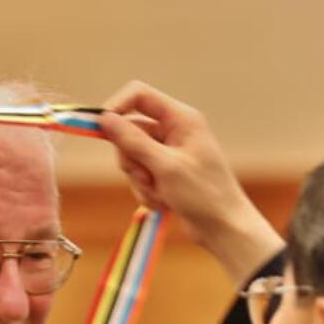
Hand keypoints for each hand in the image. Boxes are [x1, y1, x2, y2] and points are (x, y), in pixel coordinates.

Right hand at [100, 81, 284, 282]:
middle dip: (131, 159)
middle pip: (129, 131)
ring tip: (160, 194)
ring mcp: (167, 153)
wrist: (223, 228)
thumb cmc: (204, 194)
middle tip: (145, 177)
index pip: (139, 95)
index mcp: (181, 119)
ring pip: (131, 157)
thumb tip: (105, 119)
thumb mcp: (165, 166)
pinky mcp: (164, 174)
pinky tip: (164, 203)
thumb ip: (133, 141)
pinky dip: (146, 191)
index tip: (99, 127)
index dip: (116, 107)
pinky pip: (139, 176)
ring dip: (139, 180)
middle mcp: (174, 131)